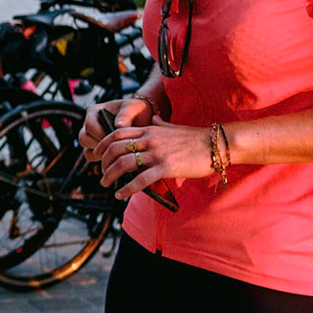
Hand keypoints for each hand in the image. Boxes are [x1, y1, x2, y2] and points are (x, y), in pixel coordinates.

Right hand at [81, 96, 154, 161]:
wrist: (143, 121)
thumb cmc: (136, 111)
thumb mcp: (134, 108)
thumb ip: (126, 114)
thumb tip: (118, 126)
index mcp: (94, 112)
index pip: (90, 126)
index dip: (101, 135)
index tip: (116, 140)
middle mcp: (89, 125)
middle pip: (84, 139)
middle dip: (100, 146)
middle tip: (117, 148)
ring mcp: (91, 138)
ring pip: (87, 151)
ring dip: (101, 155)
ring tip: (117, 153)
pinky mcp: (96, 150)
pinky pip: (92, 158)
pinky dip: (102, 160)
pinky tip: (116, 158)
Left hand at [96, 120, 212, 199]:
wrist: (215, 144)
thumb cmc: (196, 137)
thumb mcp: (174, 126)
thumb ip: (160, 123)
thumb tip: (154, 117)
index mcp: (150, 129)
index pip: (117, 133)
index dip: (103, 144)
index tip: (98, 154)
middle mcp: (150, 139)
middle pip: (115, 148)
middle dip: (103, 161)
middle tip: (101, 172)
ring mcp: (157, 153)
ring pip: (124, 163)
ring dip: (110, 175)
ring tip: (105, 183)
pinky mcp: (166, 167)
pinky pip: (140, 179)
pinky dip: (127, 188)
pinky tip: (120, 195)